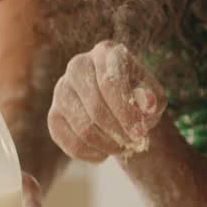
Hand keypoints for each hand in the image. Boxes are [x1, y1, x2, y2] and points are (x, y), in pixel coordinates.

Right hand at [48, 41, 167, 161]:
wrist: (119, 106)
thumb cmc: (139, 97)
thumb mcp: (154, 96)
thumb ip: (152, 98)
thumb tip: (147, 103)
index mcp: (106, 52)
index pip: (111, 82)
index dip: (126, 112)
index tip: (139, 134)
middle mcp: (78, 65)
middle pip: (96, 107)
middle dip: (118, 132)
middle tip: (134, 144)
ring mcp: (61, 89)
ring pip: (83, 128)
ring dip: (108, 145)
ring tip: (122, 147)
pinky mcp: (53, 114)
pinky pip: (70, 142)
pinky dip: (91, 153)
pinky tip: (104, 152)